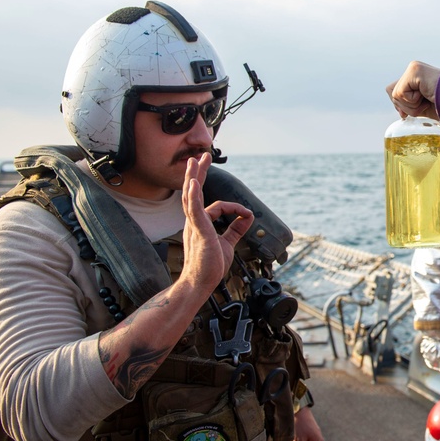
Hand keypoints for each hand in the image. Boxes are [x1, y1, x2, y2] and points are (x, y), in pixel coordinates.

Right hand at [180, 153, 253, 293]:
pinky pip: (194, 210)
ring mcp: (194, 226)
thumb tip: (248, 217)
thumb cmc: (209, 266)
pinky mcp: (197, 231)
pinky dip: (193, 196)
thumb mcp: (227, 244)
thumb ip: (236, 229)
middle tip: (201, 156)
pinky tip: (191, 183)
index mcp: (200, 224)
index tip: (247, 214)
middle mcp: (194, 222)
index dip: (234, 208)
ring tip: (193, 161)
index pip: (215, 206)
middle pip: (194, 192)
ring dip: (193, 177)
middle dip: (198, 173)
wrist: (199, 284)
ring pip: (191, 197)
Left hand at [385, 61, 439, 120]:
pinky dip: (412, 101)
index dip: (400, 104)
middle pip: (391, 92)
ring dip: (411, 105)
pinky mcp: (414, 71)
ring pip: (395, 94)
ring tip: (427, 100)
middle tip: (425, 103)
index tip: (413, 111)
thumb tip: (400, 113)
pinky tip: (426, 95)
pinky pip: (400, 93)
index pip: (394, 90)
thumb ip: (410, 105)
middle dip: (406, 106)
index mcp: (415, 76)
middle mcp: (413, 69)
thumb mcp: (422, 106)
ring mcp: (413, 68)